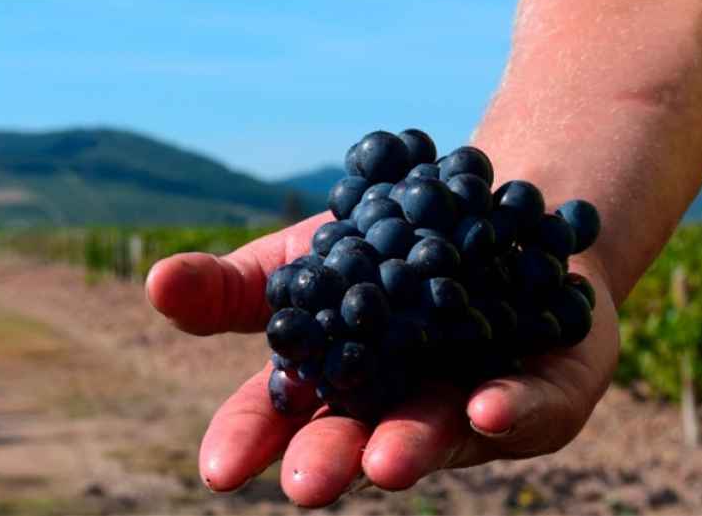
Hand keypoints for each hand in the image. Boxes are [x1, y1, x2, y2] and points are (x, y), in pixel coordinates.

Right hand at [144, 213, 619, 506]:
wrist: (505, 214)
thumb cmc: (383, 248)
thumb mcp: (300, 256)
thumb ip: (231, 286)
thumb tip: (154, 283)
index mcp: (330, 386)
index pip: (277, 420)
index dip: (248, 443)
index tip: (219, 471)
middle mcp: (396, 409)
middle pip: (356, 441)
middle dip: (331, 462)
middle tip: (306, 487)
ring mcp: (470, 404)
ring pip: (438, 435)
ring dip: (410, 449)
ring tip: (385, 465)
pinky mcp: (547, 396)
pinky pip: (532, 408)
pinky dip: (508, 409)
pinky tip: (484, 406)